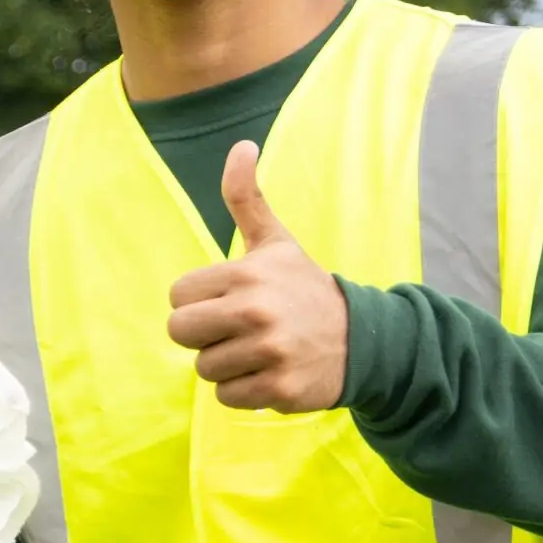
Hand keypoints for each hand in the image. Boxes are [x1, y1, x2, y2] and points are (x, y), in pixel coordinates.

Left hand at [166, 141, 347, 412]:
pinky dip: (243, 390)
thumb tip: (242, 145)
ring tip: (258, 350)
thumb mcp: (275, 242)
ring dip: (226, 365)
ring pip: (204, 368)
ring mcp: (268, 351)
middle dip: (203, 336)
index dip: (198, 302)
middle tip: (236, 330)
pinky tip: (269, 372)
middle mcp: (256, 311)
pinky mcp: (278, 387)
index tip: (228, 301)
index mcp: (248, 274)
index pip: (178, 296)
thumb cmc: (304, 288)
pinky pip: (226, 397)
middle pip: (181, 332)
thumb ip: (247, 197)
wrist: (364, 340)